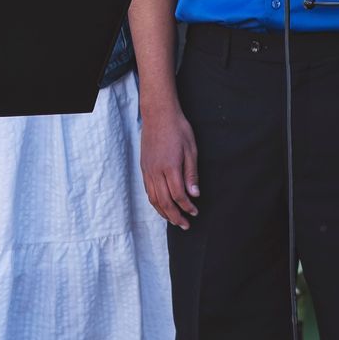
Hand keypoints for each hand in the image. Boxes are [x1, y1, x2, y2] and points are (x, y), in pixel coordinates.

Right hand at [140, 105, 199, 228]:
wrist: (158, 114)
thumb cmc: (178, 129)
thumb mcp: (191, 149)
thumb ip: (191, 174)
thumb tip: (194, 194)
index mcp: (170, 167)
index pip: (178, 195)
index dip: (187, 207)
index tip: (195, 213)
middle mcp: (156, 171)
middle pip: (164, 202)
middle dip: (175, 216)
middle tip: (185, 225)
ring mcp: (148, 170)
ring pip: (154, 199)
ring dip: (164, 213)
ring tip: (173, 220)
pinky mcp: (144, 167)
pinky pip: (148, 190)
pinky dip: (155, 202)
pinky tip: (162, 206)